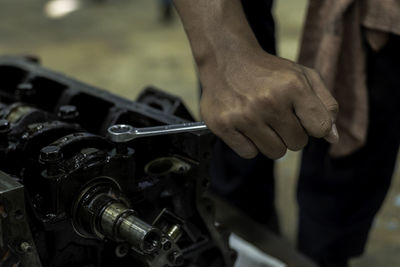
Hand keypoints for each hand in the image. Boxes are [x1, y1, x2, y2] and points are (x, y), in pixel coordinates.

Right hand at [199, 52, 338, 158]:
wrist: (225, 59)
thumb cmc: (268, 71)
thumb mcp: (302, 76)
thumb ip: (324, 104)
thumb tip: (333, 138)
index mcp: (293, 86)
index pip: (320, 129)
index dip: (313, 126)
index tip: (301, 117)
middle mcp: (269, 101)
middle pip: (297, 144)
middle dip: (291, 132)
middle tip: (276, 115)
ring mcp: (244, 115)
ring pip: (275, 152)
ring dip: (271, 141)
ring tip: (260, 120)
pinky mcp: (223, 125)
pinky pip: (249, 153)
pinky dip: (249, 143)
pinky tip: (244, 125)